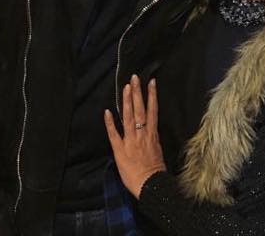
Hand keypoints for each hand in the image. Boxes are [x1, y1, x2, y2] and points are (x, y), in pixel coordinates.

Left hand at [104, 75, 166, 197]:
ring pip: (128, 117)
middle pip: (139, 109)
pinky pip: (114, 134)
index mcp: (152, 135)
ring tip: (125, 87)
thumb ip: (152, 139)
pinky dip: (110, 123)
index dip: (152, 96)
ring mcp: (131, 140)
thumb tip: (150, 132)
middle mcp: (142, 134)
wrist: (150, 186)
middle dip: (137, 92)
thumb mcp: (158, 151)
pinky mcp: (120, 149)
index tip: (151, 82)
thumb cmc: (156, 172)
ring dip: (126, 101)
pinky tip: (106, 111)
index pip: (152, 111)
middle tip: (134, 77)